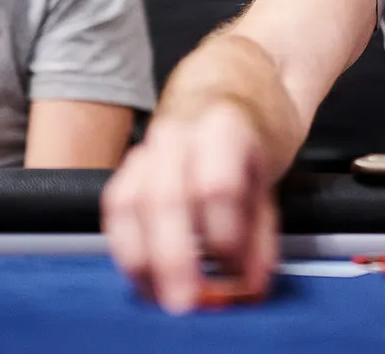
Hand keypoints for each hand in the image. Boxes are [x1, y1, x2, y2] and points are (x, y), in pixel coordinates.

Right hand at [101, 100, 278, 313]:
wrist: (232, 84)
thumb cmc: (252, 133)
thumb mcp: (270, 176)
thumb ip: (260, 231)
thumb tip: (250, 283)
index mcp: (224, 127)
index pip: (217, 185)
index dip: (226, 236)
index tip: (238, 270)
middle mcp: (179, 132)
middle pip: (165, 197)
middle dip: (174, 257)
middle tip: (186, 301)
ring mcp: (148, 145)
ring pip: (128, 201)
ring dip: (140, 256)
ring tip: (158, 294)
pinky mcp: (128, 164)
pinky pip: (115, 205)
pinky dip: (124, 243)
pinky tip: (141, 272)